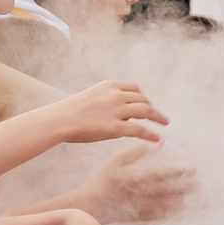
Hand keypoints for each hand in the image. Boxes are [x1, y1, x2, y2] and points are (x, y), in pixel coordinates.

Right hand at [49, 81, 168, 146]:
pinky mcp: (115, 127)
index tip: (147, 104)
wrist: (59, 119)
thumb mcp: (91, 96)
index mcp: (110, 86)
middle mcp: (116, 95)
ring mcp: (117, 111)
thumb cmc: (69, 111)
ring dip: (158, 117)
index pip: (134, 88)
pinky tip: (157, 138)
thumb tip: (118, 108)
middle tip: (160, 116)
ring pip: (146, 111)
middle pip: (143, 99)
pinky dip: (151, 134)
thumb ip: (106, 99)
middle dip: (152, 108)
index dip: (143, 97)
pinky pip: (139, 129)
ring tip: (165, 123)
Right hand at [60, 145, 195, 223]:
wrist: (93, 205)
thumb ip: (138, 151)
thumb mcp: (118, 160)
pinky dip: (178, 212)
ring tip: (203, 195)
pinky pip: (164, 215)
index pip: (162, 174)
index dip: (179, 172)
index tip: (194, 168)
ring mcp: (142, 206)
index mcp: (135, 177)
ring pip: (170, 204)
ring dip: (187, 200)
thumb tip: (161, 142)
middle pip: (170, 190)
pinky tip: (189, 208)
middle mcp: (140, 193)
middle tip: (204, 181)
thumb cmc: (105, 179)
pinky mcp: (143, 216)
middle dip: (189, 186)